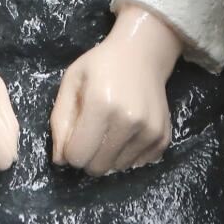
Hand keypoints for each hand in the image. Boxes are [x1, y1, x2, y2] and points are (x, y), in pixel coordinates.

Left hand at [49, 5, 181, 176]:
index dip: (70, 150)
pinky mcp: (163, 136)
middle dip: (89, 156)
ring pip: (118, 168)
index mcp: (101, 104)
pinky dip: (129, 154)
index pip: (78, 155)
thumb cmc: (101, 67)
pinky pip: (138, 164)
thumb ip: (60, 121)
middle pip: (98, 167)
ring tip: (111, 128)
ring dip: (110, 155)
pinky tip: (127, 132)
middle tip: (92, 134)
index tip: (75, 136)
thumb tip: (60, 160)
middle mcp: (129, 120)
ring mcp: (149, 130)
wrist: (141, 54)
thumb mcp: (71, 82)